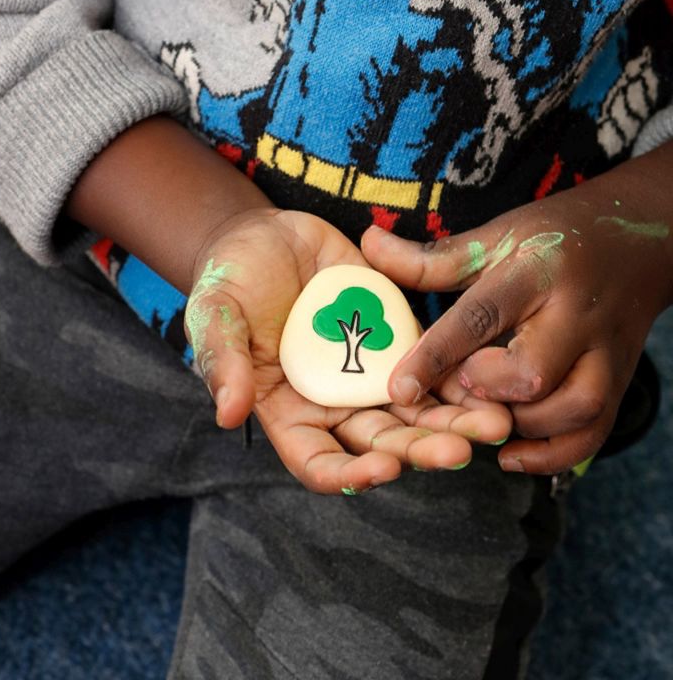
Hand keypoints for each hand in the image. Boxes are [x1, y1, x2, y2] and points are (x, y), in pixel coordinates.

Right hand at [186, 208, 510, 493]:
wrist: (265, 236)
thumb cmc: (228, 279)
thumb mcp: (214, 313)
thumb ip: (223, 360)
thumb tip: (227, 414)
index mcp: (289, 410)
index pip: (319, 460)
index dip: (351, 473)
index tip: (384, 468)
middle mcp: (334, 401)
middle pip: (381, 441)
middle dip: (419, 448)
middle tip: (459, 451)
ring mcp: (368, 369)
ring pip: (416, 409)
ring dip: (454, 421)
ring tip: (495, 423)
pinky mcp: (395, 335)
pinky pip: (432, 360)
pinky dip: (460, 375)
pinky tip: (491, 378)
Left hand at [361, 162, 672, 474]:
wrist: (639, 237)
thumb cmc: (553, 237)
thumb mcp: (493, 237)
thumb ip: (429, 257)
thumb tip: (367, 243)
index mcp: (534, 273)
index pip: (480, 317)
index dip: (435, 355)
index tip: (397, 388)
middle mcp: (574, 315)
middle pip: (534, 372)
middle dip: (487, 390)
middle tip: (462, 385)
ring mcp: (605, 351)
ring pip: (574, 409)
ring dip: (520, 426)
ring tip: (485, 419)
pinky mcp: (621, 379)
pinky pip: (595, 433)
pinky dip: (554, 455)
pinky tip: (511, 455)